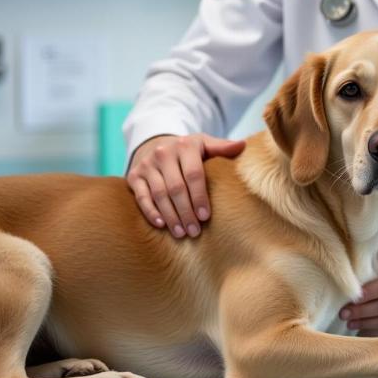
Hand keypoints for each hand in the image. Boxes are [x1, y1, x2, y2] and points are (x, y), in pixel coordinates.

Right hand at [127, 133, 245, 238]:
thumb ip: (222, 147)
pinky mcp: (134, 175)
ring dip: (171, 216)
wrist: (157, 145)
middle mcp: (163, 153)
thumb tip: (243, 145)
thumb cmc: (189, 151)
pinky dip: (150, 212)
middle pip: (176, 187)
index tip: (206, 216)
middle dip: (186, 212)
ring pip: (159, 194)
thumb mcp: (205, 144)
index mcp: (185, 145)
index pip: (194, 174)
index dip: (200, 196)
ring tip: (181, 233)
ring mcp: (147, 164)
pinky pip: (141, 197)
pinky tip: (161, 224)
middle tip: (195, 231)